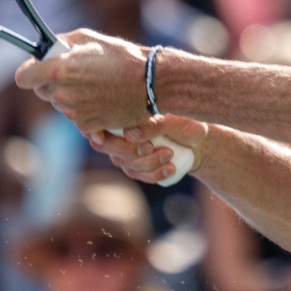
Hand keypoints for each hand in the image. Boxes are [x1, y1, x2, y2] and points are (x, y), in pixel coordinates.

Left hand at [14, 29, 150, 131]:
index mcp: (59, 70)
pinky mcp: (86, 126)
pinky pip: (75, 118)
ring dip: (70, 96)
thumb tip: (48, 48)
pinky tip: (101, 98)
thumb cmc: (122, 57)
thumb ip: (61, 43)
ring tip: (94, 85)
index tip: (38, 68)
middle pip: (41, 91)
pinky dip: (84, 110)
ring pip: (60, 104)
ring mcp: (73, 112)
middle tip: (75, 74)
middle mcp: (62, 93)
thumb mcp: (88, 38)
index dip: (30, 72)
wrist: (150, 83)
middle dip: (53, 82)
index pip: (23, 77)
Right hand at [88, 114, 211, 183]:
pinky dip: (155, 174)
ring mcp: (125, 153)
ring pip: (125, 163)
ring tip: (170, 153)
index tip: (100, 138)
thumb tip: (129, 134)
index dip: (92, 130)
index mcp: (124, 114)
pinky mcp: (137, 168)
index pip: (96, 122)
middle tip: (151, 146)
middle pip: (105, 146)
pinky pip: (139, 176)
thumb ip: (154, 124)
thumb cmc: (185, 121)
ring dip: (149, 162)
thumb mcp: (175, 120)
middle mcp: (119, 134)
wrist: (199, 140)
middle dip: (128, 150)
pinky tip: (170, 168)